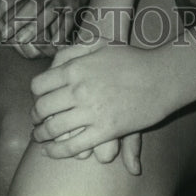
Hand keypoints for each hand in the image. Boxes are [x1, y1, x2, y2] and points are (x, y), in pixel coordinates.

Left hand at [0, 0, 97, 53]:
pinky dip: (58, 36)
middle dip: (16, 21)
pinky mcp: (75, 8)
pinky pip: (66, 24)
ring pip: (47, 16)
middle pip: (32, 6)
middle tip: (3, 34)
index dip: (2, 6)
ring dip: (33, 30)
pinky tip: (49, 46)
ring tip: (20, 41)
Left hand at [29, 39, 167, 157]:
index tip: (38, 99)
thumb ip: (76, 50)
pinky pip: (73, 146)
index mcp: (75, 68)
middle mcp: (79, 90)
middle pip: (43, 108)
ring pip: (54, 129)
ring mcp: (91, 112)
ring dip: (42, 135)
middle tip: (36, 121)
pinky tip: (51, 150)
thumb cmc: (130, 56)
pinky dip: (57, 151)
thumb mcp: (101, 45)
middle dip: (36, 117)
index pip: (39, 85)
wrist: (160, 76)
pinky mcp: (105, 131)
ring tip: (39, 136)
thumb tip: (56, 60)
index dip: (35, 94)